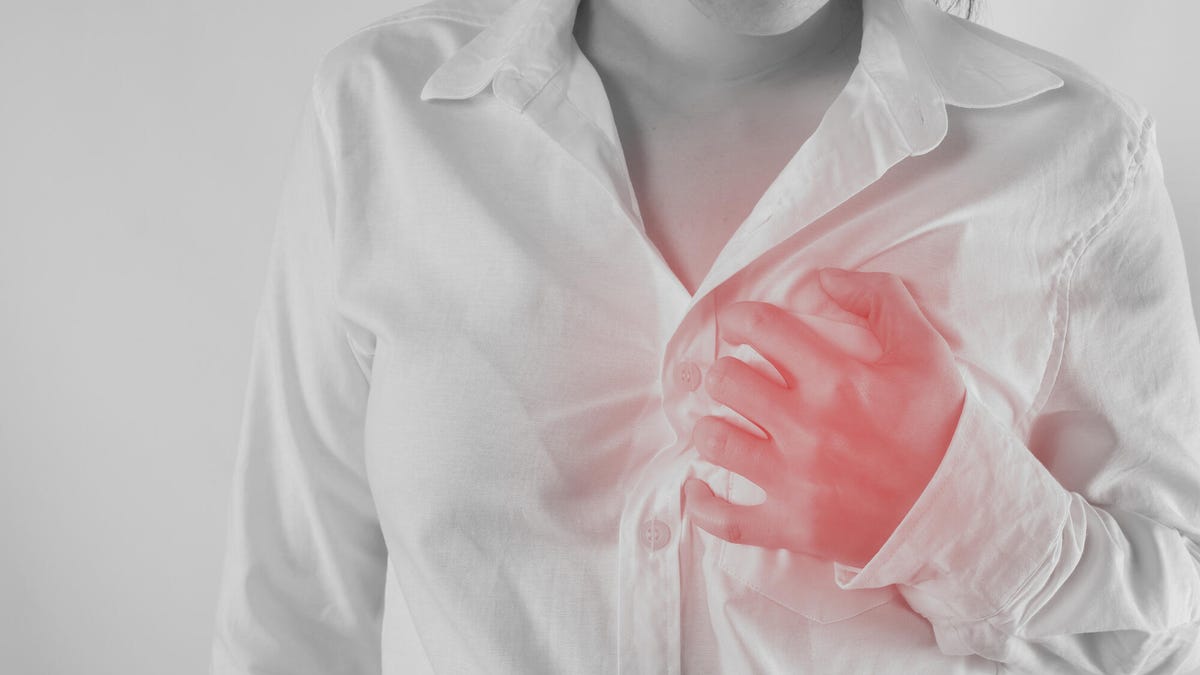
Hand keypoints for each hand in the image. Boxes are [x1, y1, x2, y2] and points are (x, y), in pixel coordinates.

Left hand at [683, 267, 966, 568]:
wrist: (961, 513)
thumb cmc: (940, 430)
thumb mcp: (926, 352)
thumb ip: (881, 299)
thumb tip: (823, 278)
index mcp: (838, 379)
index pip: (762, 328)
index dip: (740, 319)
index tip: (739, 326)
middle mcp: (808, 426)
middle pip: (728, 380)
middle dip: (725, 372)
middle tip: (736, 379)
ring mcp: (795, 479)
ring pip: (715, 440)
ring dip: (710, 428)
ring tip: (723, 426)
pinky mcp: (792, 526)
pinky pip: (724, 518)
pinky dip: (700, 503)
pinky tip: (698, 485)